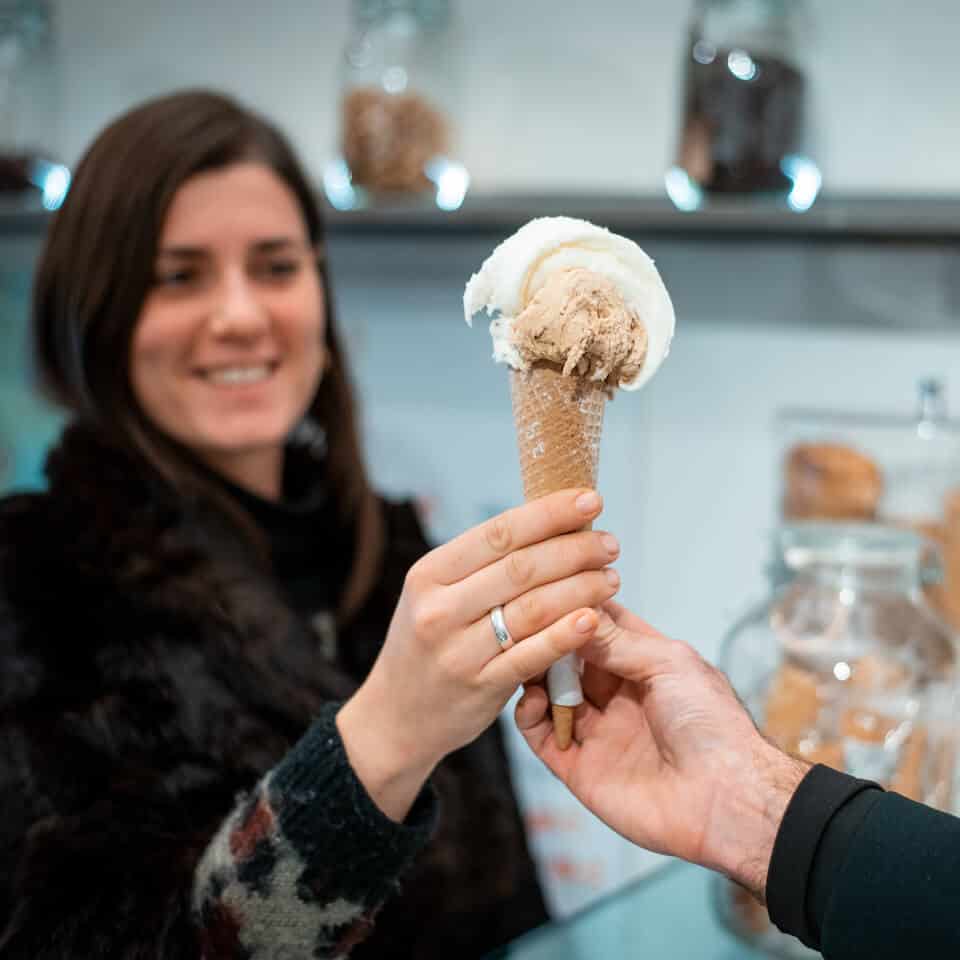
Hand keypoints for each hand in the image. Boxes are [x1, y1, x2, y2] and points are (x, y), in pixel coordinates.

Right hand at [337, 489, 621, 820]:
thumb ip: (483, 567)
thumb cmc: (430, 643)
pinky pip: (531, 655)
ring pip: (531, 609)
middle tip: (610, 545)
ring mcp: (457, 650)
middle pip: (520, 568)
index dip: (549, 514)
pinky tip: (594, 619)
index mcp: (429, 573)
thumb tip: (551, 523)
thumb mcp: (437, 596)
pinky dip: (566, 635)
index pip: (499, 532)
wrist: (396, 716)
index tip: (589, 500)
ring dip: (580, 589)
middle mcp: (438, 608)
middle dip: (575, 550)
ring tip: (611, 579)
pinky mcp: (478, 687)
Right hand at [516, 601, 808, 898]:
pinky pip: (542, 736)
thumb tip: (575, 610)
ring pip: (550, 693)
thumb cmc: (712, 724)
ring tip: (526, 656)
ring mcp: (598, 731)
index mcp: (645, 664)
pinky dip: (527, 715)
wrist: (725, 799)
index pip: (600, 627)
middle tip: (528, 624)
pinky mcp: (580, 768)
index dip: (576, 608)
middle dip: (549, 639)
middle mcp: (618, 694)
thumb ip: (615, 640)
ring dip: (534, 673)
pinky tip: (532, 698)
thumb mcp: (668, 663)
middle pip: (569, 658)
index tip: (548, 589)